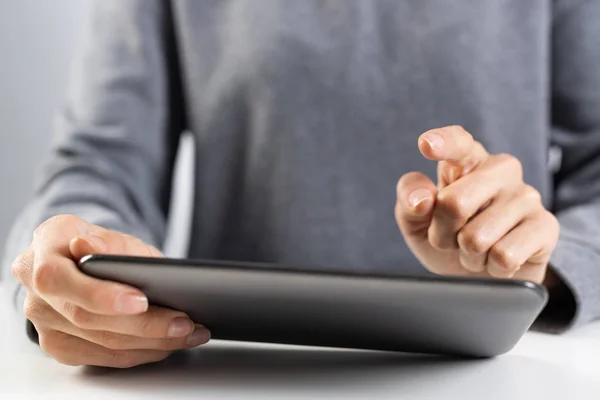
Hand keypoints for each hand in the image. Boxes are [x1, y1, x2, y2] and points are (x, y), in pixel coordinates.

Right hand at [11, 215, 209, 367]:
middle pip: (86, 316)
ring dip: (151, 342)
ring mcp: (43, 319)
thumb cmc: (104, 244)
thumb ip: (110, 242)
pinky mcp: (59, 344)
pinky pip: (103, 357)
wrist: (85, 259)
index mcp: (45, 245)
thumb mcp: (115, 234)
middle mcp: (34, 285)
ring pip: (99, 341)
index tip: (141, 300)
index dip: (100, 294)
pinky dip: (141, 352)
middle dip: (142, 324)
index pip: (58, 277)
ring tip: (188, 334)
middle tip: (183, 323)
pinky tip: (168, 344)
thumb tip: (91, 247)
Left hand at [395, 126, 559, 283]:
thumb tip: (421, 200)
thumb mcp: (416, 222)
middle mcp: (500, 169)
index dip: (443, 143)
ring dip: (468, 255)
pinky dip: (492, 268)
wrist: (480, 278)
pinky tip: (498, 261)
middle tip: (450, 240)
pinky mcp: (545, 225)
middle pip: (454, 203)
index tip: (426, 145)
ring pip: (476, 238)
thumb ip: (409, 201)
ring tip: (476, 251)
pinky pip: (504, 256)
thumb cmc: (447, 240)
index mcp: (467, 160)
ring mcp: (526, 196)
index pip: (458, 143)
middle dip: (441, 234)